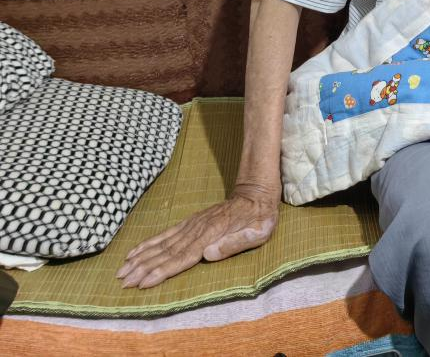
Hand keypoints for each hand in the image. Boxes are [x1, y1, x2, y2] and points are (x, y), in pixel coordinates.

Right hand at [116, 183, 278, 288]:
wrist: (257, 194)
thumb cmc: (260, 217)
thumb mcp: (258, 232)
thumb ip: (235, 243)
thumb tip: (208, 254)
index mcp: (212, 234)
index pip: (183, 257)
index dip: (162, 271)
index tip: (143, 283)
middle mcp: (196, 230)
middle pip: (166, 252)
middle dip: (143, 268)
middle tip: (123, 283)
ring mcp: (191, 225)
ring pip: (161, 244)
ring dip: (140, 258)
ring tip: (121, 271)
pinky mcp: (189, 223)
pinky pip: (165, 234)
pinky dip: (147, 243)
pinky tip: (134, 252)